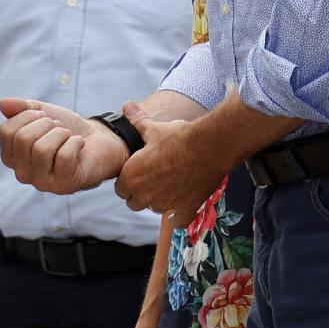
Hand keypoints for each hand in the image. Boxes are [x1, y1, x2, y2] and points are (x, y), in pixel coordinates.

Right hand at [0, 97, 127, 194]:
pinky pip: (63, 157)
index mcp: (12, 156)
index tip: (43, 116)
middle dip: (45, 124)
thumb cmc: (67, 129)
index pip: (6, 131)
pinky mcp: (64, 185)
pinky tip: (79, 144)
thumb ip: (22, 108)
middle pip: (22, 139)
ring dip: (60, 134)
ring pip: (41, 149)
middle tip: (58, 128)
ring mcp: (42, 182)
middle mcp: (23, 173)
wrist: (98, 140)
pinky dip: (75, 143)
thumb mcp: (42, 112)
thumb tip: (3, 103)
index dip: (27, 115)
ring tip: (68, 136)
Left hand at [113, 102, 226, 228]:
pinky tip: (182, 205)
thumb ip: (137, 121)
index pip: (120, 189)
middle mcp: (145, 195)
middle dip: (140, 193)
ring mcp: (165, 204)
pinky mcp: (185, 208)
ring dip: (159, 201)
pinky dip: (179, 215)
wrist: (208, 146)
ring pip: (155, 209)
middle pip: (134, 202)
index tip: (137, 172)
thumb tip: (127, 107)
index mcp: (132, 177)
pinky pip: (178, 221)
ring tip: (169, 183)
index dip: (128, 181)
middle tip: (152, 178)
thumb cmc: (178, 137)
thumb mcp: (154, 128)